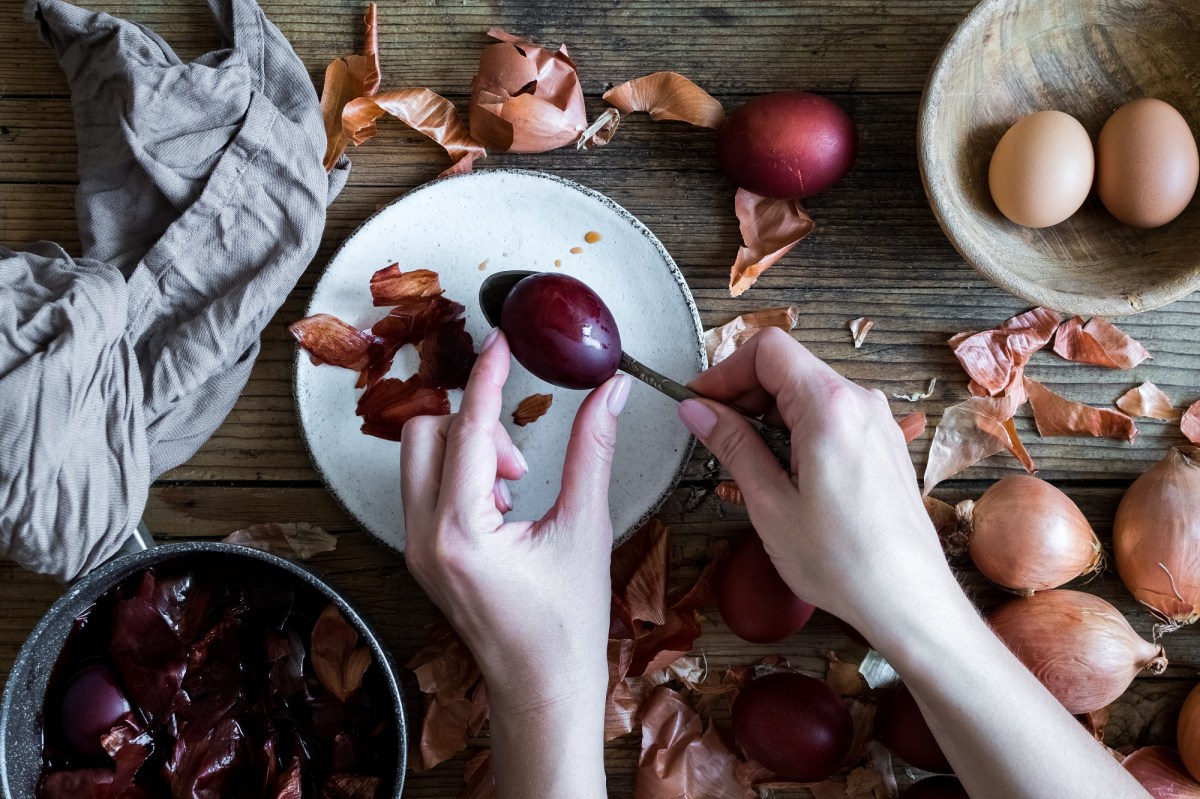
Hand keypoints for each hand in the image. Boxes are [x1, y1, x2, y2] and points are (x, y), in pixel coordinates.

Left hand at [401, 329, 627, 798]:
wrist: (541, 691)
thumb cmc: (566, 627)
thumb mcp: (585, 530)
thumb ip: (592, 451)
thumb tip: (608, 394)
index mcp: (461, 533)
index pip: (467, 429)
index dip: (488, 377)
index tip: (502, 341)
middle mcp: (424, 538)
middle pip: (425, 432)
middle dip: (474, 424)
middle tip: (520, 459)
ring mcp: (415, 549)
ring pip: (418, 457)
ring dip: (466, 449)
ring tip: (514, 487)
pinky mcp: (421, 555)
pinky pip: (424, 486)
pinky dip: (459, 475)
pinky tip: (501, 504)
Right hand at [680, 328, 1150, 798]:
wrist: (909, 601)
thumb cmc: (840, 560)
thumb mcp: (769, 502)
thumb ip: (732, 445)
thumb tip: (696, 409)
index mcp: (830, 406)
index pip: (768, 349)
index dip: (724, 370)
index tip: (699, 402)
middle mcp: (860, 402)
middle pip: (789, 366)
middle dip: (743, 391)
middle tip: (711, 432)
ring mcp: (878, 422)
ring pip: (810, 391)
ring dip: (769, 412)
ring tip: (743, 457)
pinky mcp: (885, 445)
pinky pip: (832, 415)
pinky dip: (798, 427)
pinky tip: (782, 469)